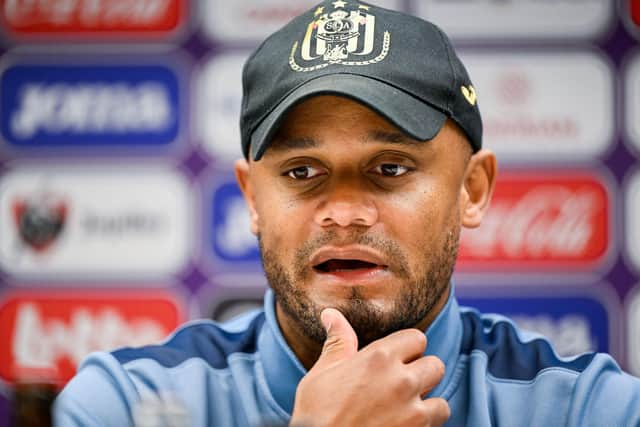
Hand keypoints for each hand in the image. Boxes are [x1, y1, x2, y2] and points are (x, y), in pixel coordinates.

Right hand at [290, 308, 449, 426]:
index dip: (408, 348)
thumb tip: (331, 314)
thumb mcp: (322, 374)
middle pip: (435, 365)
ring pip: (442, 400)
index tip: (397, 359)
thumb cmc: (317, 415)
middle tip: (403, 385)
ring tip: (407, 409)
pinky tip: (406, 425)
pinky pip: (437, 424)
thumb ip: (337, 342)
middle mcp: (401, 381)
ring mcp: (412, 411)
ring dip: (428, 404)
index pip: (417, 338)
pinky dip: (426, 425)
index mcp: (378, 358)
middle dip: (423, 373)